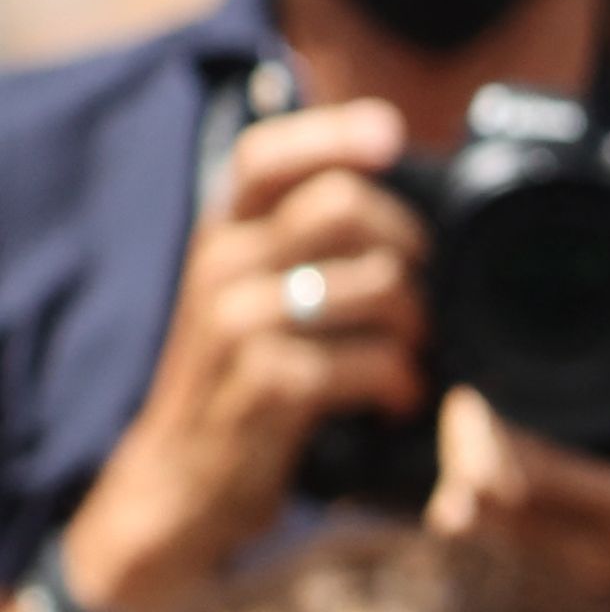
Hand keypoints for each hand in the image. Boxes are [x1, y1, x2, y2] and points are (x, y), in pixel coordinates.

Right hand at [62, 102, 427, 611]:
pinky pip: (376, 361)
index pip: (266, 156)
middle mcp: (223, 264)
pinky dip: (403, 384)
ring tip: (411, 358)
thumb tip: (387, 177)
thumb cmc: (242, 378)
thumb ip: (301, 242)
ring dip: (417, 327)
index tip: (390, 134)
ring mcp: (242, 323)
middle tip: (420, 296)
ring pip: (378, 286)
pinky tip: (395, 401)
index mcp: (223, 233)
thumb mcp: (254, 295)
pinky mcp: (271, 384)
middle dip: (410, 248)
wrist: (186, 477)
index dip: (332, 134)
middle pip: (345, 208)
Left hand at [433, 375, 609, 611]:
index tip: (481, 396)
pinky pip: (481, 548)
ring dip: (459, 480)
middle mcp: (590, 558)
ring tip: (467, 443)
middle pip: (489, 503)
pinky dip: (468, 511)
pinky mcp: (540, 594)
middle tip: (466, 413)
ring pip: (476, 529)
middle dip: (462, 450)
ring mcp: (562, 583)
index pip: (533, 478)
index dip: (488, 434)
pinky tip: (475, 481)